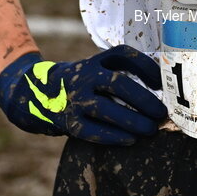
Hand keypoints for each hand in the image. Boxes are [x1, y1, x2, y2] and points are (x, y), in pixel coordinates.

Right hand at [0, 44, 166, 144]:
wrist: (35, 94)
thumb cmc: (81, 84)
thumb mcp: (95, 70)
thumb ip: (120, 75)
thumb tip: (160, 92)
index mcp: (96, 60)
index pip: (123, 55)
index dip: (145, 66)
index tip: (161, 83)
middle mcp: (86, 76)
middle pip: (119, 83)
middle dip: (144, 99)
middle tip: (161, 112)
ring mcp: (75, 98)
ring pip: (107, 109)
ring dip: (132, 121)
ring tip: (150, 130)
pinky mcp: (68, 121)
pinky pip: (93, 131)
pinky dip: (114, 137)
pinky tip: (130, 140)